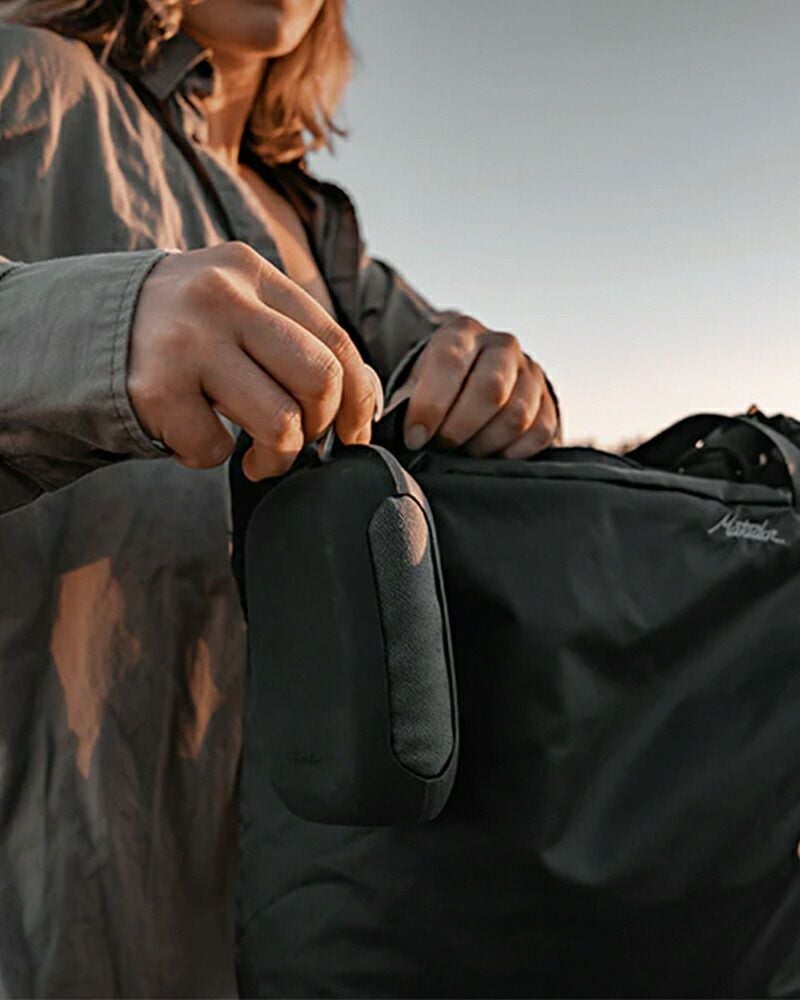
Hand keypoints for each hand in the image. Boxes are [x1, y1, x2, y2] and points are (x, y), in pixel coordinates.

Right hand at [129, 242, 379, 479]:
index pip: (336, 339)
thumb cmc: (179, 331)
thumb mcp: (236, 307)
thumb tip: (367, 396)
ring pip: (280, 423)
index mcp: (251, 271)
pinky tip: (193, 437)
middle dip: (320, 427)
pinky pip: (216, 449)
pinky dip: (211, 458)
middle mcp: (222, 297)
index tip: (354, 432)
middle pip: (319, 379)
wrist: (78, 329)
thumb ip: (293, 335)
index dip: (359, 398)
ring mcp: (187, 341)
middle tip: (298, 441)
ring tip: (256, 458)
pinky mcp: (155, 389)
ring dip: (277, 457)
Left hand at [386, 317, 560, 457]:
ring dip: (485, 443)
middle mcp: (501, 345)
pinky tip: (490, 454)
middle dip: (460, 428)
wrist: (474, 388)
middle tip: (442, 447)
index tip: (416, 437)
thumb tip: (384, 433)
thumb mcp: (414, 388)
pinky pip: (538, 433)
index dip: (431, 404)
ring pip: (516, 415)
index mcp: (461, 333)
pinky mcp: (549, 403)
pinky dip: (512, 452)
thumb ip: (401, 407)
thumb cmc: (436, 392)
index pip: (449, 362)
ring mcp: (530, 373)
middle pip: (490, 390)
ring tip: (464, 451)